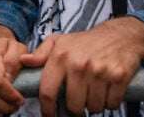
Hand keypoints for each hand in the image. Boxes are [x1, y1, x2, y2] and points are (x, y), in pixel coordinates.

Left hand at [18, 18, 143, 116]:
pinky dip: (110, 103)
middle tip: (78, 104)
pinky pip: (112, 104)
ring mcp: (100, 71)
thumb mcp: (60, 41)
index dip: (47, 110)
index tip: (49, 116)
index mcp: (60, 57)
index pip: (47, 92)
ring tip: (93, 94)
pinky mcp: (119, 77)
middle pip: (73, 105)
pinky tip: (107, 92)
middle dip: (75, 110)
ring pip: (94, 107)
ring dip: (94, 106)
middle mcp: (79, 65)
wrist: (120, 35)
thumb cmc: (85, 41)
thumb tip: (23, 61)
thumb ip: (41, 53)